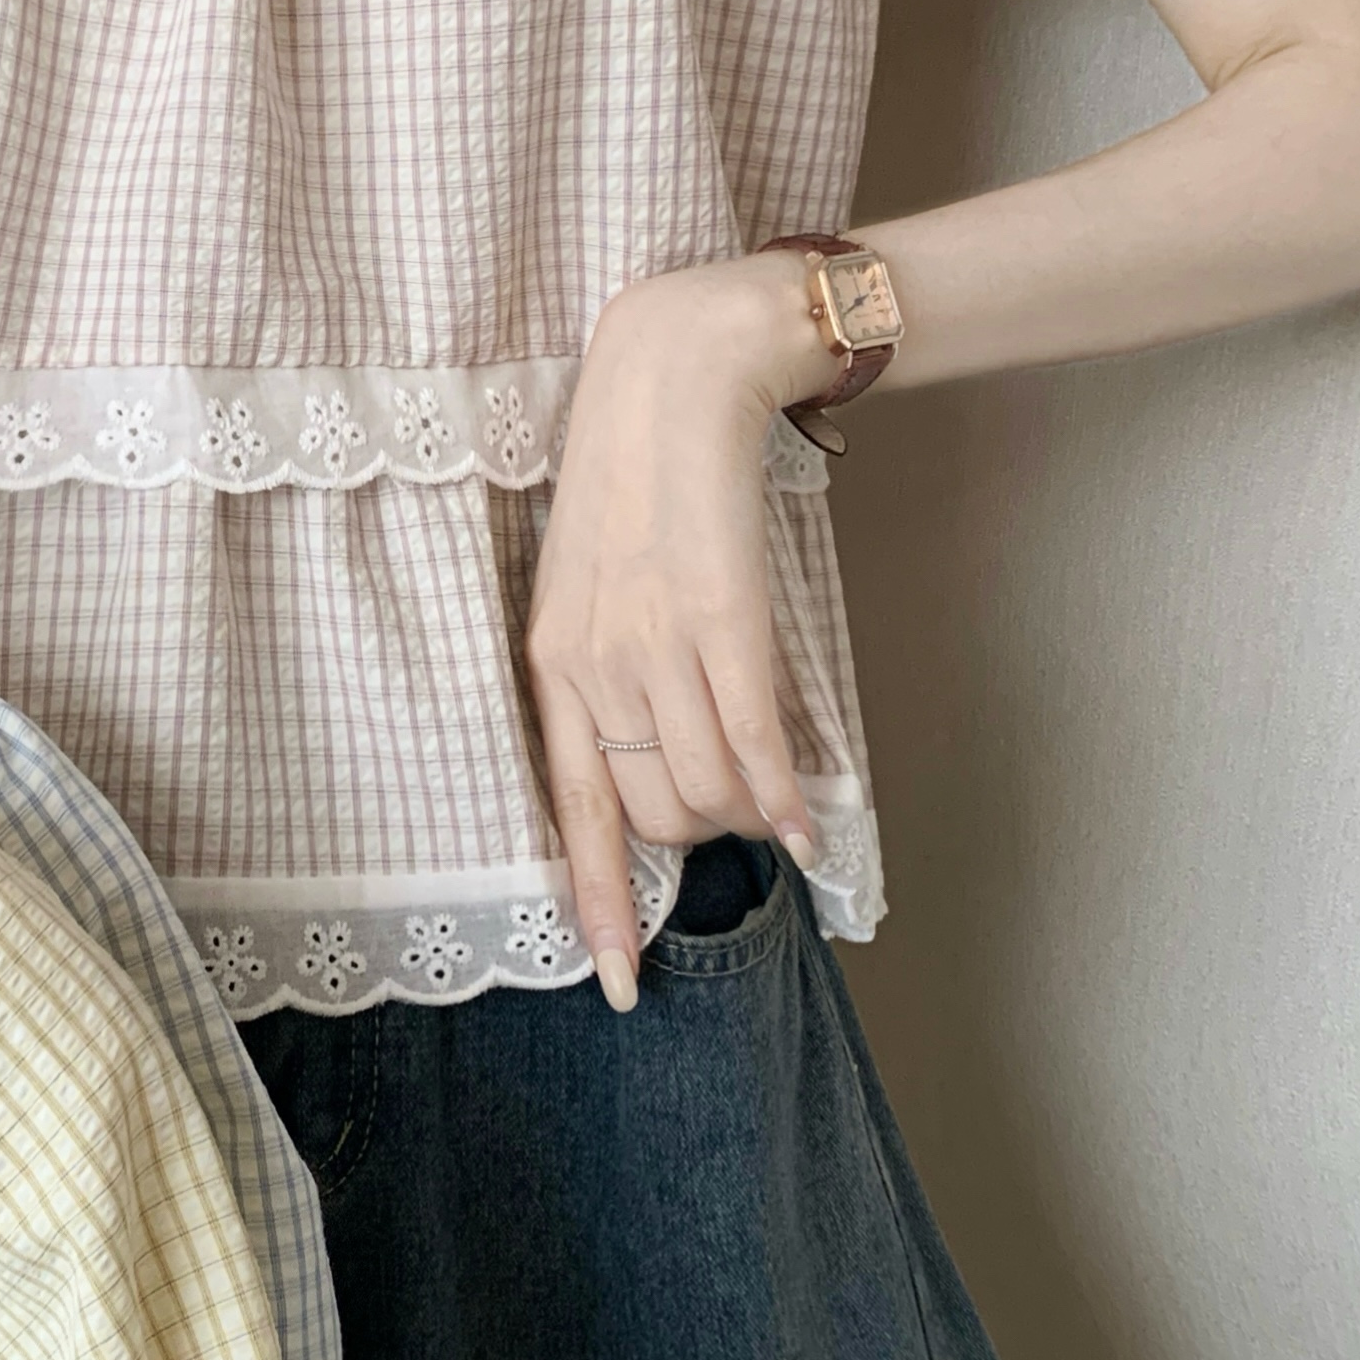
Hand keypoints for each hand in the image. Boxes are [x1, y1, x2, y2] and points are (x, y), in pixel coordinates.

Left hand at [526, 261, 828, 1013]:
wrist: (673, 376)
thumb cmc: (634, 481)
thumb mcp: (586, 583)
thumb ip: (603, 671)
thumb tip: (646, 757)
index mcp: (551, 662)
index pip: (572, 812)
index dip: (598, 905)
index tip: (619, 983)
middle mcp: (594, 665)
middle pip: (654, 815)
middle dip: (701, 833)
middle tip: (735, 804)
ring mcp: (657, 645)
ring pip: (707, 790)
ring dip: (747, 811)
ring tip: (769, 788)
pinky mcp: (724, 620)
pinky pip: (755, 745)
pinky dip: (784, 797)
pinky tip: (808, 825)